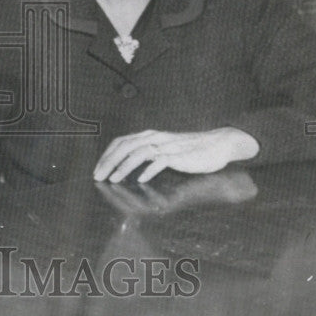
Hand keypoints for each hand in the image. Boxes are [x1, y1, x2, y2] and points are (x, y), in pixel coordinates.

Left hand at [93, 127, 259, 183]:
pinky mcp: (179, 155)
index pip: (121, 141)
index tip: (98, 169)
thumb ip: (148, 154)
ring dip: (123, 166)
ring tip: (113, 179)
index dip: (107, 155)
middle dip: (109, 161)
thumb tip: (127, 166)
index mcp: (149, 135)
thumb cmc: (190, 150)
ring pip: (138, 152)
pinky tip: (140, 180)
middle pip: (125, 146)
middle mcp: (155, 137)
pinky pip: (160, 161)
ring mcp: (167, 146)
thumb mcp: (164, 150)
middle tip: (98, 176)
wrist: (217, 145)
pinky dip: (148, 170)